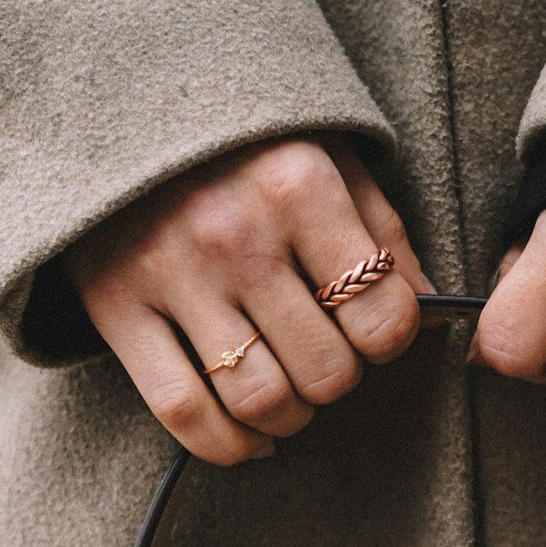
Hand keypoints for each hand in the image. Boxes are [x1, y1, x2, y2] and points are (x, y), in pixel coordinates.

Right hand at [69, 138, 431, 464]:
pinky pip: (183, 411)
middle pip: (325, 370)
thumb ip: (383, 232)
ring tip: (290, 394)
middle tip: (326, 359)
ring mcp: (170, 273)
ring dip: (289, 418)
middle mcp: (236, 232)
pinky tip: (250, 435)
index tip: (374, 332)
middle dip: (338, 381)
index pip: (383, 316)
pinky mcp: (115, 305)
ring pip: (259, 400)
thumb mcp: (325, 154)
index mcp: (299, 185)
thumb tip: (435, 318)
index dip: (391, 341)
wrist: (111, 103)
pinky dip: (228, 443)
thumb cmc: (241, 140)